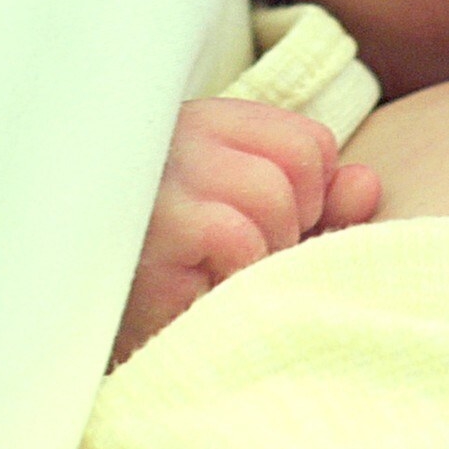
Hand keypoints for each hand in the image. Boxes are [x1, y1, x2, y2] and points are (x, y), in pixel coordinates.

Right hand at [115, 97, 380, 361]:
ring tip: (213, 279)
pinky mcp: (152, 227)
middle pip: (296, 169)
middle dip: (289, 231)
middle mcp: (177, 137)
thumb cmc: (174, 280)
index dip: (311, 199)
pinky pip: (237, 240)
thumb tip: (367, 184)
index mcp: (200, 125)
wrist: (82, 323)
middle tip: (235, 266)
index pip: (308, 142)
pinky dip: (232, 277)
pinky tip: (194, 292)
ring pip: (272, 199)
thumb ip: (316, 204)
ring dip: (260, 258)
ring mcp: (162, 177)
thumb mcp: (248, 227)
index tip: (268, 234)